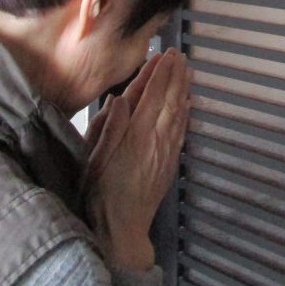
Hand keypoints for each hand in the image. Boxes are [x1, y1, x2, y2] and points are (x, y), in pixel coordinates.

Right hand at [84, 49, 190, 270]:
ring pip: (178, 113)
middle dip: (175, 76)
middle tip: (179, 55)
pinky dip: (185, 113)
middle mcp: (155, 140)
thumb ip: (109, 128)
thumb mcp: (96, 160)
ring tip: (188, 71)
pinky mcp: (169, 164)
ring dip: (183, 90)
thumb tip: (119, 97)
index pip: (151, 96)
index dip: (158, 74)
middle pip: (169, 100)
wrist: (122, 230)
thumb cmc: (101, 194)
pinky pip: (181, 131)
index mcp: (135, 136)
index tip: (164, 55)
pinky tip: (188, 103)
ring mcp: (165, 152)